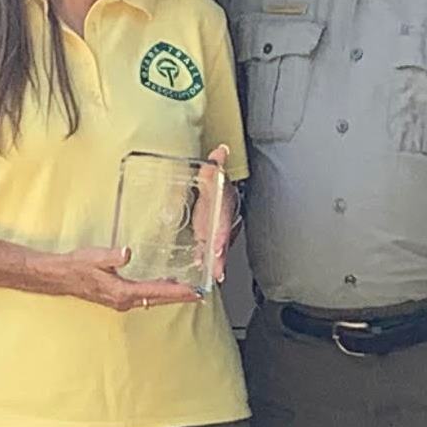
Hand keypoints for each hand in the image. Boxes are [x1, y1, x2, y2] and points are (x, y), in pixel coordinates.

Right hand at [42, 247, 206, 312]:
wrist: (61, 277)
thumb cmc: (77, 266)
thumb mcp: (95, 257)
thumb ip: (113, 256)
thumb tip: (127, 253)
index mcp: (122, 291)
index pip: (157, 291)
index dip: (177, 291)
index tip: (194, 291)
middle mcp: (124, 300)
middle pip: (159, 300)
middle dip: (180, 297)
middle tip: (200, 295)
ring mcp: (121, 301)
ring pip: (153, 300)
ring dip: (170, 296)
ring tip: (187, 292)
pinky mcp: (118, 298)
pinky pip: (144, 298)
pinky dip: (158, 294)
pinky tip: (163, 287)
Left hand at [199, 146, 231, 287]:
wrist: (219, 193)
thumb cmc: (215, 185)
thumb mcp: (213, 173)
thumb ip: (215, 165)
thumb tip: (220, 151)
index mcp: (223, 206)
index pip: (224, 220)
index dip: (222, 233)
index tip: (218, 245)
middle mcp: (222, 221)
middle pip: (222, 240)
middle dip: (220, 256)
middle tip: (217, 269)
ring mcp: (216, 232)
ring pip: (217, 250)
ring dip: (216, 264)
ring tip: (213, 275)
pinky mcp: (208, 239)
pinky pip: (208, 251)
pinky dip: (207, 262)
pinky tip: (202, 270)